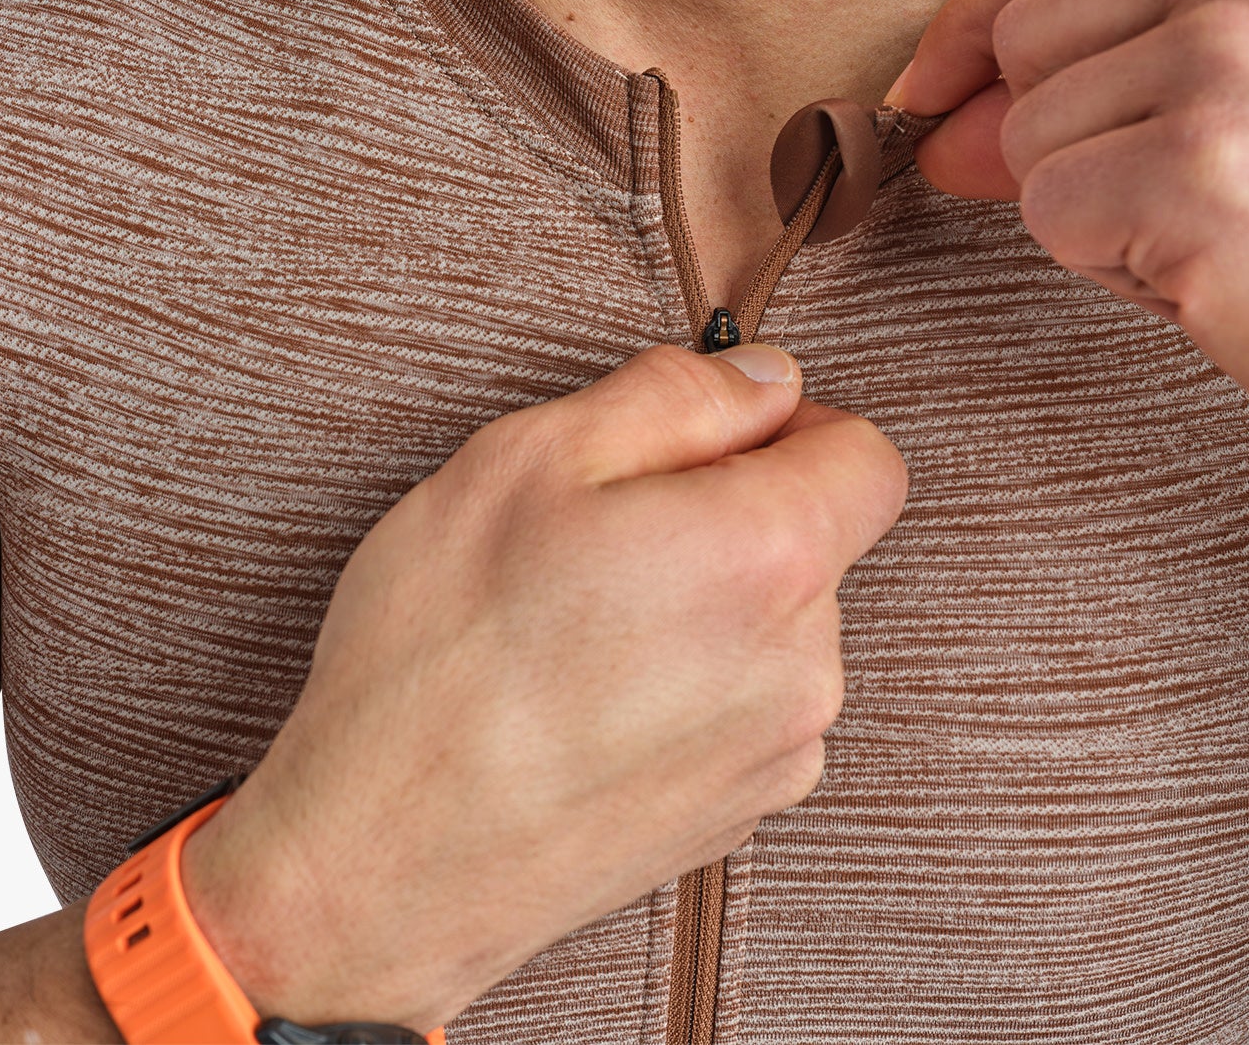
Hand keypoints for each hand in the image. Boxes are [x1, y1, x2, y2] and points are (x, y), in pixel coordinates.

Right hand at [180, 343, 906, 1031]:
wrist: (382, 869)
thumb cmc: (441, 653)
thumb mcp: (532, 458)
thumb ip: (677, 394)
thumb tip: (767, 379)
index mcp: (769, 555)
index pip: (866, 457)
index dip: (794, 424)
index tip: (711, 439)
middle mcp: (805, 662)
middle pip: (817, 540)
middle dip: (734, 511)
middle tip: (605, 535)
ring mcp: (780, 751)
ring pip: (780, 623)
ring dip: (711, 599)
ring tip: (584, 627)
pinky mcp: (744, 811)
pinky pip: (751, 703)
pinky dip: (696, 679)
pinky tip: (594, 696)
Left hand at [886, 0, 1248, 472]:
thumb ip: (1103, 70)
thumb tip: (935, 112)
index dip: (975, 34)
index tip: (935, 87)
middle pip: (1020, 46)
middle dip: (1064, 137)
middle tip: (1187, 193)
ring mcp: (1225, 66)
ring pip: (1026, 139)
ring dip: (1096, 209)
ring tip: (1223, 233)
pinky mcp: (1197, 176)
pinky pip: (1051, 216)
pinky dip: (1113, 266)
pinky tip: (1218, 277)